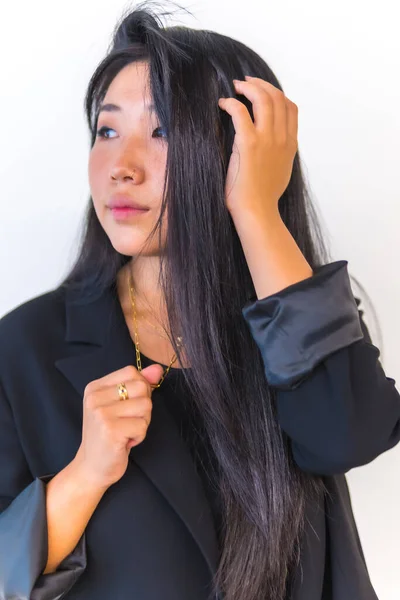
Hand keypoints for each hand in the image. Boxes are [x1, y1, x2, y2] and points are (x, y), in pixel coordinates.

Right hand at [74, 363, 163, 490]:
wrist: (92, 467)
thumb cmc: (109, 435)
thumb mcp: (120, 405)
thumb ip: (138, 383)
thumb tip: (157, 368)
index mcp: (95, 387)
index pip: (131, 372)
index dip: (140, 389)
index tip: (128, 407)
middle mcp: (95, 397)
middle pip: (141, 387)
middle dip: (143, 407)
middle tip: (128, 422)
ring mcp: (101, 413)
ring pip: (145, 405)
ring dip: (142, 422)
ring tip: (126, 432)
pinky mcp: (110, 430)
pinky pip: (142, 425)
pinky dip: (139, 436)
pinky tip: (125, 442)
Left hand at [218, 75, 298, 218]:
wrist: (257, 211)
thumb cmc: (263, 198)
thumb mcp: (281, 172)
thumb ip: (279, 154)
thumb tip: (272, 147)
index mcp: (290, 145)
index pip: (291, 108)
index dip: (276, 94)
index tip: (262, 91)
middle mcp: (282, 139)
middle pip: (278, 97)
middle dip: (261, 84)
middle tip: (245, 82)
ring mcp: (267, 140)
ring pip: (263, 98)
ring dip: (248, 87)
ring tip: (236, 87)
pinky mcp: (248, 143)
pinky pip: (240, 111)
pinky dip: (231, 103)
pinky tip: (223, 104)